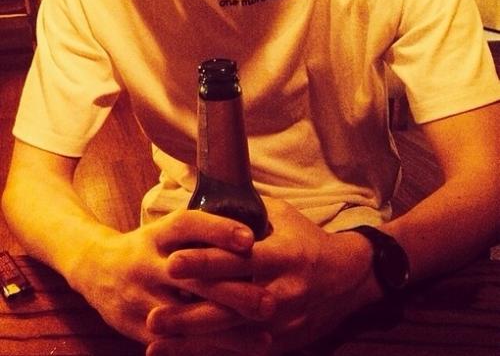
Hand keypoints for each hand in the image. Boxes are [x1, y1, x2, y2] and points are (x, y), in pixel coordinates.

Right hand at [67, 209, 275, 344]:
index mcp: (158, 234)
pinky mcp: (136, 327)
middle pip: (193, 277)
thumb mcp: (167, 230)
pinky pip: (177, 343)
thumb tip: (254, 234)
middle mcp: (147, 263)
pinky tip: (239, 352)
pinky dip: (209, 349)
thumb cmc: (149, 246)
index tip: (251, 240)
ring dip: (228, 331)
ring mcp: (140, 297)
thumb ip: (202, 233)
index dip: (219, 230)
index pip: (188, 226)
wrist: (96, 268)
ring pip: (188, 318)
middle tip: (270, 302)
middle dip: (234, 292)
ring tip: (265, 336)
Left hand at [162, 198, 378, 354]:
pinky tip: (182, 355)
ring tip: (156, 342)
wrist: (345, 277)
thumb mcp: (283, 216)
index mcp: (280, 255)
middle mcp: (280, 291)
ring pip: (231, 334)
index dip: (205, 262)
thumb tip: (211, 198)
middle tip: (153, 315)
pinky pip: (242, 350)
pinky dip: (211, 353)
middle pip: (229, 305)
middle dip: (189, 314)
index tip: (172, 261)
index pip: (237, 259)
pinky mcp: (280, 340)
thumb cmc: (308, 239)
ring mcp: (280, 321)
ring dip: (193, 341)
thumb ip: (248, 211)